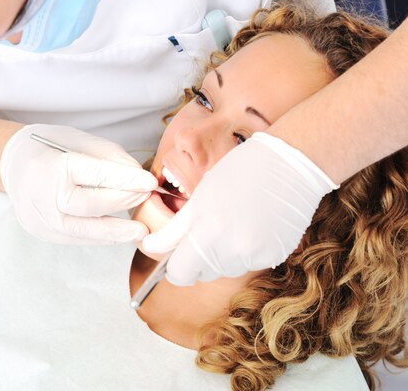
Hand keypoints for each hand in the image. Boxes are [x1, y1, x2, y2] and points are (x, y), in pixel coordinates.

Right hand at [0, 124, 157, 243]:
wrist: (14, 164)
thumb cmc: (50, 148)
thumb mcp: (79, 141)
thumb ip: (110, 158)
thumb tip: (139, 178)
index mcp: (53, 165)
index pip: (96, 175)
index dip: (126, 180)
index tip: (150, 182)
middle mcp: (43, 194)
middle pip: (90, 205)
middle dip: (123, 201)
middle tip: (146, 198)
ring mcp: (39, 217)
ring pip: (84, 230)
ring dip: (115, 231)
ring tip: (139, 230)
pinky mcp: (40, 231)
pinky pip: (75, 238)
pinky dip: (99, 236)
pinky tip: (117, 234)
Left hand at [141, 132, 338, 283]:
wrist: (289, 165)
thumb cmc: (240, 173)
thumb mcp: (199, 198)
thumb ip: (174, 230)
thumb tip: (150, 247)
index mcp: (209, 231)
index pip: (179, 274)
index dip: (176, 266)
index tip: (179, 254)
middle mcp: (233, 249)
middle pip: (203, 273)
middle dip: (200, 258)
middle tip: (210, 227)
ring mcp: (256, 255)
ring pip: (226, 270)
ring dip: (223, 255)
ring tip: (234, 222)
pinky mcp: (275, 256)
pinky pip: (249, 264)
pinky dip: (246, 252)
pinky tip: (253, 226)